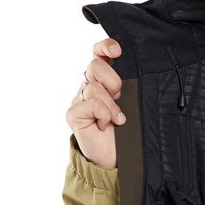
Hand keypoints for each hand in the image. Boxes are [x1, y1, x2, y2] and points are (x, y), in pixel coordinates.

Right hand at [65, 38, 125, 169]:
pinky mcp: (73, 114)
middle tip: (119, 97)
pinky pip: (90, 104)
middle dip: (112, 81)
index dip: (105, 47)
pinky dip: (103, 115)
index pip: (98, 54)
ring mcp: (78, 100)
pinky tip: (104, 125)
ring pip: (94, 88)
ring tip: (116, 120)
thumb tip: (128, 70)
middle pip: (95, 66)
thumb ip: (128, 85)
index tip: (117, 51)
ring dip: (111, 106)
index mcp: (102, 80)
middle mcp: (88, 86)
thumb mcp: (131, 103)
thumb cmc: (126, 130)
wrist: (116, 158)